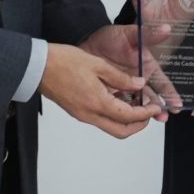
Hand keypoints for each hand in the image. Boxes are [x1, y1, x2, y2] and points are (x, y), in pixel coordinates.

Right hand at [40, 42, 161, 138]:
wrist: (38, 67)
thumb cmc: (63, 62)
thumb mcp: (97, 64)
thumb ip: (120, 78)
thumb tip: (138, 85)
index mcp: (97, 102)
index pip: (129, 117)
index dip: (146, 113)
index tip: (155, 106)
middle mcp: (90, 114)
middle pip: (121, 131)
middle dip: (139, 124)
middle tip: (148, 111)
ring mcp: (83, 115)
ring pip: (111, 127)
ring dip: (126, 119)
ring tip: (135, 102)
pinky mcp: (78, 112)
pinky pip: (100, 119)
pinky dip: (113, 114)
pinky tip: (118, 97)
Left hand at [80, 23, 177, 119]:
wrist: (86, 41)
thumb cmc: (111, 37)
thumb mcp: (131, 34)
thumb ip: (148, 34)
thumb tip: (166, 28)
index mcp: (148, 67)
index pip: (164, 84)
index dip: (171, 95)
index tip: (177, 105)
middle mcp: (140, 80)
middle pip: (153, 98)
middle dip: (158, 109)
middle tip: (162, 117)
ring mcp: (126, 88)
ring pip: (137, 104)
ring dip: (141, 113)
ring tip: (144, 120)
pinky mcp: (112, 92)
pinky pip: (119, 105)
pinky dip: (123, 111)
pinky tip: (124, 116)